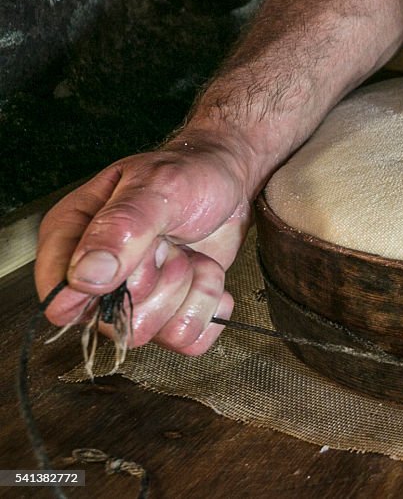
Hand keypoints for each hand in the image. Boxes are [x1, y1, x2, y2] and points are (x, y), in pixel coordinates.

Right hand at [34, 134, 252, 354]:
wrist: (230, 180)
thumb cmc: (188, 174)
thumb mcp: (156, 189)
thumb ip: (120, 230)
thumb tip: (85, 279)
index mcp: (72, 238)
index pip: (59, 300)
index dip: (105, 290)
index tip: (145, 253)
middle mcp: (96, 277)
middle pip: (115, 323)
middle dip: (161, 284)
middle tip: (174, 246)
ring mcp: (135, 299)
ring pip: (153, 335)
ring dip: (189, 293)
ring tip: (192, 255)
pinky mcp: (169, 312)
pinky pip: (187, 340)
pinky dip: (209, 309)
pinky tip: (209, 276)